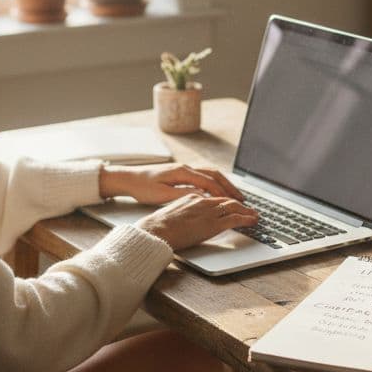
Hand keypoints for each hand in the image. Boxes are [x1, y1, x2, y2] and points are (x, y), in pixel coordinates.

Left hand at [99, 163, 244, 204]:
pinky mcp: (182, 174)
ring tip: (235, 196)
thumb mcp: (163, 194)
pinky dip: (215, 183)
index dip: (223, 193)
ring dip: (224, 184)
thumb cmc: (143, 187)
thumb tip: (203, 196)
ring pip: (211, 174)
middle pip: (215, 175)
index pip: (209, 182)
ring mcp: (184, 169)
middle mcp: (186, 168)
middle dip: (229, 187)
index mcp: (182, 172)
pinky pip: (204, 176)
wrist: (129, 179)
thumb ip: (184, 194)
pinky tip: (218, 193)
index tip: (234, 203)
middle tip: (241, 199)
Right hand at [135, 193, 259, 250]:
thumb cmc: (158, 227)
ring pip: (234, 207)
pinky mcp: (213, 224)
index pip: (214, 197)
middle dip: (239, 204)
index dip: (225, 200)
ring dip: (246, 211)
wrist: (156, 230)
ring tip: (254, 215)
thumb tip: (188, 220)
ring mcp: (208, 212)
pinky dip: (246, 219)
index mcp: (192, 198)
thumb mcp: (172, 214)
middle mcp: (202, 201)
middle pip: (226, 200)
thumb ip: (184, 214)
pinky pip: (235, 219)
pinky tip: (252, 221)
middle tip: (248, 209)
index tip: (232, 204)